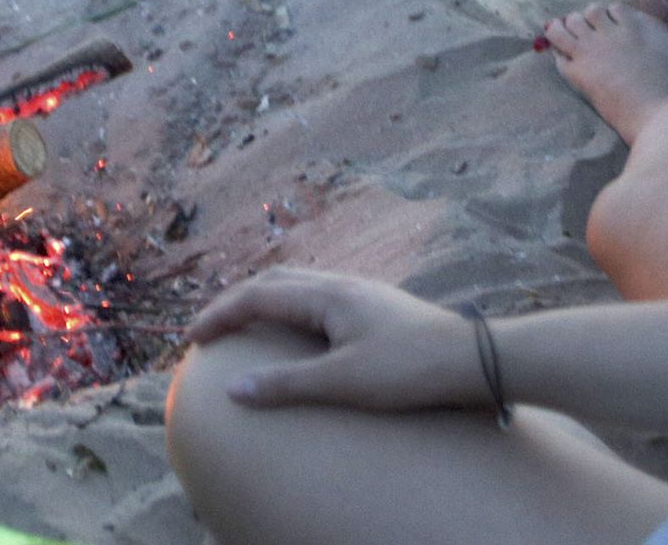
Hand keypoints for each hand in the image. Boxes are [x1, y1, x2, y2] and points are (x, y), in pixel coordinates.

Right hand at [185, 268, 481, 411]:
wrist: (474, 359)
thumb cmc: (410, 369)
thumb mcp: (343, 382)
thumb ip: (287, 384)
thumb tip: (233, 387)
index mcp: (327, 295)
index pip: (258, 295)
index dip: (221, 314)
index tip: (193, 336)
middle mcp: (341, 284)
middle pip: (275, 280)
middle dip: (237, 300)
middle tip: (212, 327)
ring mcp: (362, 292)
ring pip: (299, 283)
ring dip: (265, 298)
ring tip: (246, 323)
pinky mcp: (376, 306)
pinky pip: (319, 295)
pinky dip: (291, 305)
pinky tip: (300, 328)